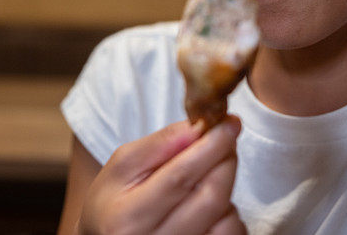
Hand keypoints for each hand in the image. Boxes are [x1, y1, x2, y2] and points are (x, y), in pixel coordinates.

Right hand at [77, 116, 245, 234]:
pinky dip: (228, 212)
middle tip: (224, 141)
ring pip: (227, 218)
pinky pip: (232, 234)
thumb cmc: (114, 200)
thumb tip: (201, 126)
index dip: (210, 147)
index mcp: (128, 217)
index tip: (228, 124)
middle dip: (225, 160)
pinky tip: (208, 206)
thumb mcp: (123, 164)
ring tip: (206, 178)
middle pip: (211, 197)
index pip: (180, 177)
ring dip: (226, 188)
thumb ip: (162, 143)